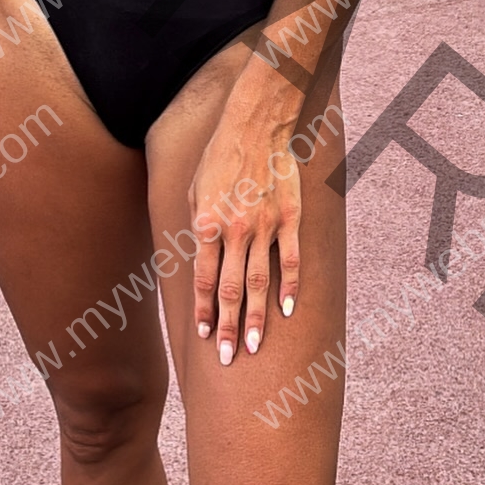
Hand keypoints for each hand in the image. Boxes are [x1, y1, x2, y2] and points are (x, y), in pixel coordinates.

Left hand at [189, 103, 301, 364]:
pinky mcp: (290, 218)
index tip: (204, 337)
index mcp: (207, 224)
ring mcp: (265, 226)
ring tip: (252, 347)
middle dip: (227, 327)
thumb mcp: (193, 190)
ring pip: (259, 282)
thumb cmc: (219, 156)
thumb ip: (196, 226)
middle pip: (231, 290)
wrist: (255, 126)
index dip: (204, 311)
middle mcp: (235, 230)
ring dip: (255, 318)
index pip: (204, 280)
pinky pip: (290, 260)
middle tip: (227, 359)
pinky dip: (289, 286)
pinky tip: (286, 310)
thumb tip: (196, 259)